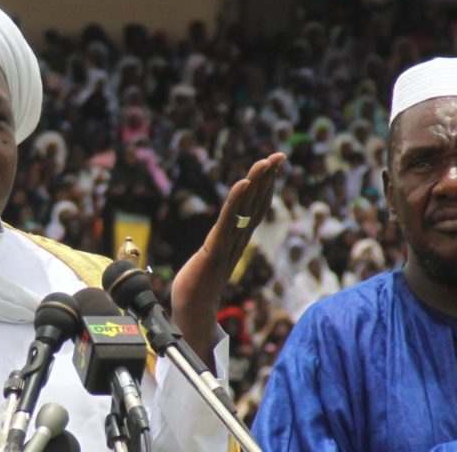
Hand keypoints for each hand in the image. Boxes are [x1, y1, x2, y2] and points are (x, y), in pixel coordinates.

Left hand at [171, 152, 284, 368]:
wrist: (191, 315)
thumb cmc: (195, 292)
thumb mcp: (206, 264)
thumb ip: (214, 255)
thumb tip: (215, 252)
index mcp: (234, 241)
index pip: (253, 209)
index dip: (264, 187)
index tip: (272, 167)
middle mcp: (236, 241)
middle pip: (256, 204)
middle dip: (267, 178)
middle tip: (279, 155)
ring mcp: (227, 245)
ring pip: (245, 209)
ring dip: (257, 183)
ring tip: (266, 161)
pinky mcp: (215, 250)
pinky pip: (228, 221)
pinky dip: (236, 201)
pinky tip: (243, 183)